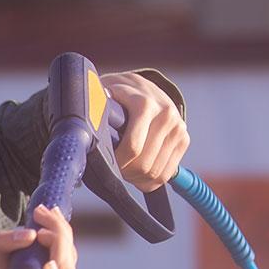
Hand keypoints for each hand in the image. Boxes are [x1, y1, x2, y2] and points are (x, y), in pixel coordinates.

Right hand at [0, 205, 77, 268]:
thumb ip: (3, 248)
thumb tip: (29, 234)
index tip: (47, 265)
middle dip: (55, 238)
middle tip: (39, 215)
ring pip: (70, 256)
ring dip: (59, 229)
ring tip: (42, 211)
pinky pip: (70, 251)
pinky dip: (61, 231)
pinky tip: (51, 215)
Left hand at [100, 72, 187, 193]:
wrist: (140, 86)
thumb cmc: (113, 95)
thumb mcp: (100, 97)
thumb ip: (94, 115)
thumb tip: (84, 142)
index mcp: (144, 103)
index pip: (132, 147)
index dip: (115, 162)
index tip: (103, 164)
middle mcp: (166, 114)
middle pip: (144, 164)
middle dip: (125, 173)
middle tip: (112, 169)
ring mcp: (177, 127)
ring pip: (156, 173)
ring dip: (136, 179)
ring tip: (123, 170)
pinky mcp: (184, 138)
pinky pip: (167, 174)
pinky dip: (150, 181)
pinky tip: (136, 175)